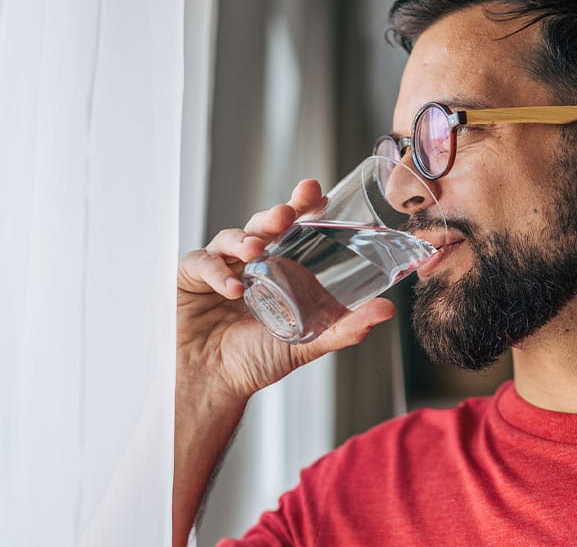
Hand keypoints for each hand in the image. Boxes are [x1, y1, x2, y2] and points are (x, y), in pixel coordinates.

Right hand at [176, 179, 396, 401]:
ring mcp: (219, 267)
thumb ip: (344, 328)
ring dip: (245, 239)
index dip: (303, 207)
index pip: (292, 230)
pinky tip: (233, 288)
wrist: (213, 385)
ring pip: (231, 237)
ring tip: (257, 250)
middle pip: (263, 225)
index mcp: (278, 268)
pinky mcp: (190, 278)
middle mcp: (249, 261)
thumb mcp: (306, 344)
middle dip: (275, 214)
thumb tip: (386, 309)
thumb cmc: (256, 361)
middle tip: (287, 213)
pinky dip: (217, 272)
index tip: (316, 192)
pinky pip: (202, 263)